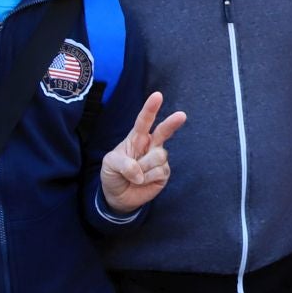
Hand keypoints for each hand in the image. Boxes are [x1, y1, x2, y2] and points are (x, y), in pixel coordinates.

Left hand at [100, 91, 186, 212]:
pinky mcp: (164, 173)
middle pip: (163, 131)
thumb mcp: (109, 164)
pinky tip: (142, 181)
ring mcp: (159, 159)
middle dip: (172, 123)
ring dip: (143, 168)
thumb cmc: (113, 175)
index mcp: (136, 138)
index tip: (157, 96)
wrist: (118, 197)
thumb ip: (123, 164)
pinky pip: (160, 171)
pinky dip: (148, 178)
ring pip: (158, 156)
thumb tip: (139, 171)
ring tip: (134, 176)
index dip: (150, 108)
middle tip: (182, 115)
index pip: (143, 121)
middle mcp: (150, 145)